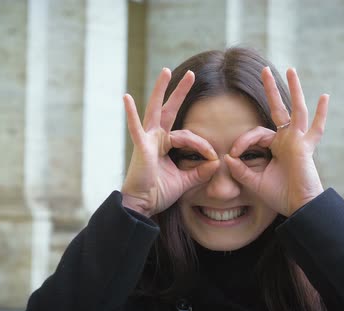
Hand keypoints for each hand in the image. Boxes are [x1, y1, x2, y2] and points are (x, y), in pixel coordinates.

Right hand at [121, 68, 219, 216]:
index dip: (203, 146)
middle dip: (179, 91)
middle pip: (169, 109)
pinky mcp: (141, 147)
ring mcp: (147, 140)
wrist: (144, 205)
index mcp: (165, 144)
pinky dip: (130, 113)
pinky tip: (126, 97)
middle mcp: (155, 138)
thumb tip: (217, 163)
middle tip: (191, 73)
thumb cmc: (160, 193)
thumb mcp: (185, 181)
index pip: (188, 136)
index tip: (213, 158)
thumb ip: (200, 171)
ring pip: (154, 110)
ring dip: (160, 90)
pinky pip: (135, 128)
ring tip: (166, 72)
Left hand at [224, 67, 328, 216]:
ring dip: (293, 89)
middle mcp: (288, 140)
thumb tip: (227, 157)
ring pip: (296, 110)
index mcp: (276, 147)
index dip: (242, 141)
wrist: (299, 207)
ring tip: (290, 69)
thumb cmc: (280, 196)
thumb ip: (240, 170)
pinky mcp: (305, 147)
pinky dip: (321, 114)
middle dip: (270, 90)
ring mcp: (298, 141)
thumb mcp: (253, 182)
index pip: (255, 134)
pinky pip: (315, 128)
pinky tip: (324, 96)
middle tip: (264, 70)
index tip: (233, 154)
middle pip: (278, 109)